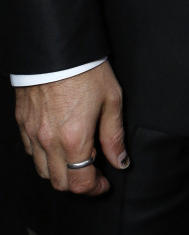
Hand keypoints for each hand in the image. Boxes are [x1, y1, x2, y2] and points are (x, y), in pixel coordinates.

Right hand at [15, 61, 127, 194]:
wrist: (56, 47)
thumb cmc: (86, 69)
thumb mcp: (112, 99)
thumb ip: (114, 135)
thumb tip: (120, 161)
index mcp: (74, 139)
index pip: (80, 183)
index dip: (95, 188)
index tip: (105, 182)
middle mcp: (49, 141)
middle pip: (60, 182)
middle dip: (78, 182)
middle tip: (94, 168)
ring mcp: (32, 133)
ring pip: (42, 170)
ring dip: (60, 171)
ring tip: (77, 152)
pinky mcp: (22, 122)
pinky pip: (31, 152)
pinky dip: (44, 155)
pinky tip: (58, 140)